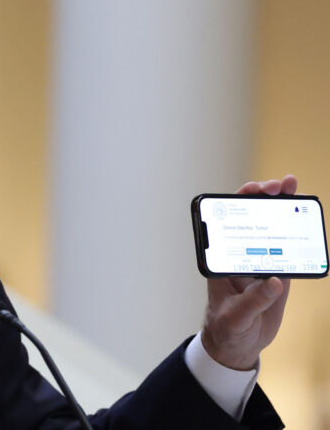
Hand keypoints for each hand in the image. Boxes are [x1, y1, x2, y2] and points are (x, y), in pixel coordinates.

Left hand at [200, 175, 295, 370]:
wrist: (238, 346)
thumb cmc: (226, 329)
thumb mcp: (235, 317)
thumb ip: (253, 301)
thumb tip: (274, 281)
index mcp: (221, 259)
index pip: (227, 221)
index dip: (240, 200)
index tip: (256, 190)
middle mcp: (239, 254)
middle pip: (252, 218)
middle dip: (265, 196)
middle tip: (283, 184)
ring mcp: (260, 261)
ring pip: (272, 229)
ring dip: (284, 210)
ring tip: (297, 192)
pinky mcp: (278, 274)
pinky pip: (290, 250)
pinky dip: (299, 235)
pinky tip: (309, 222)